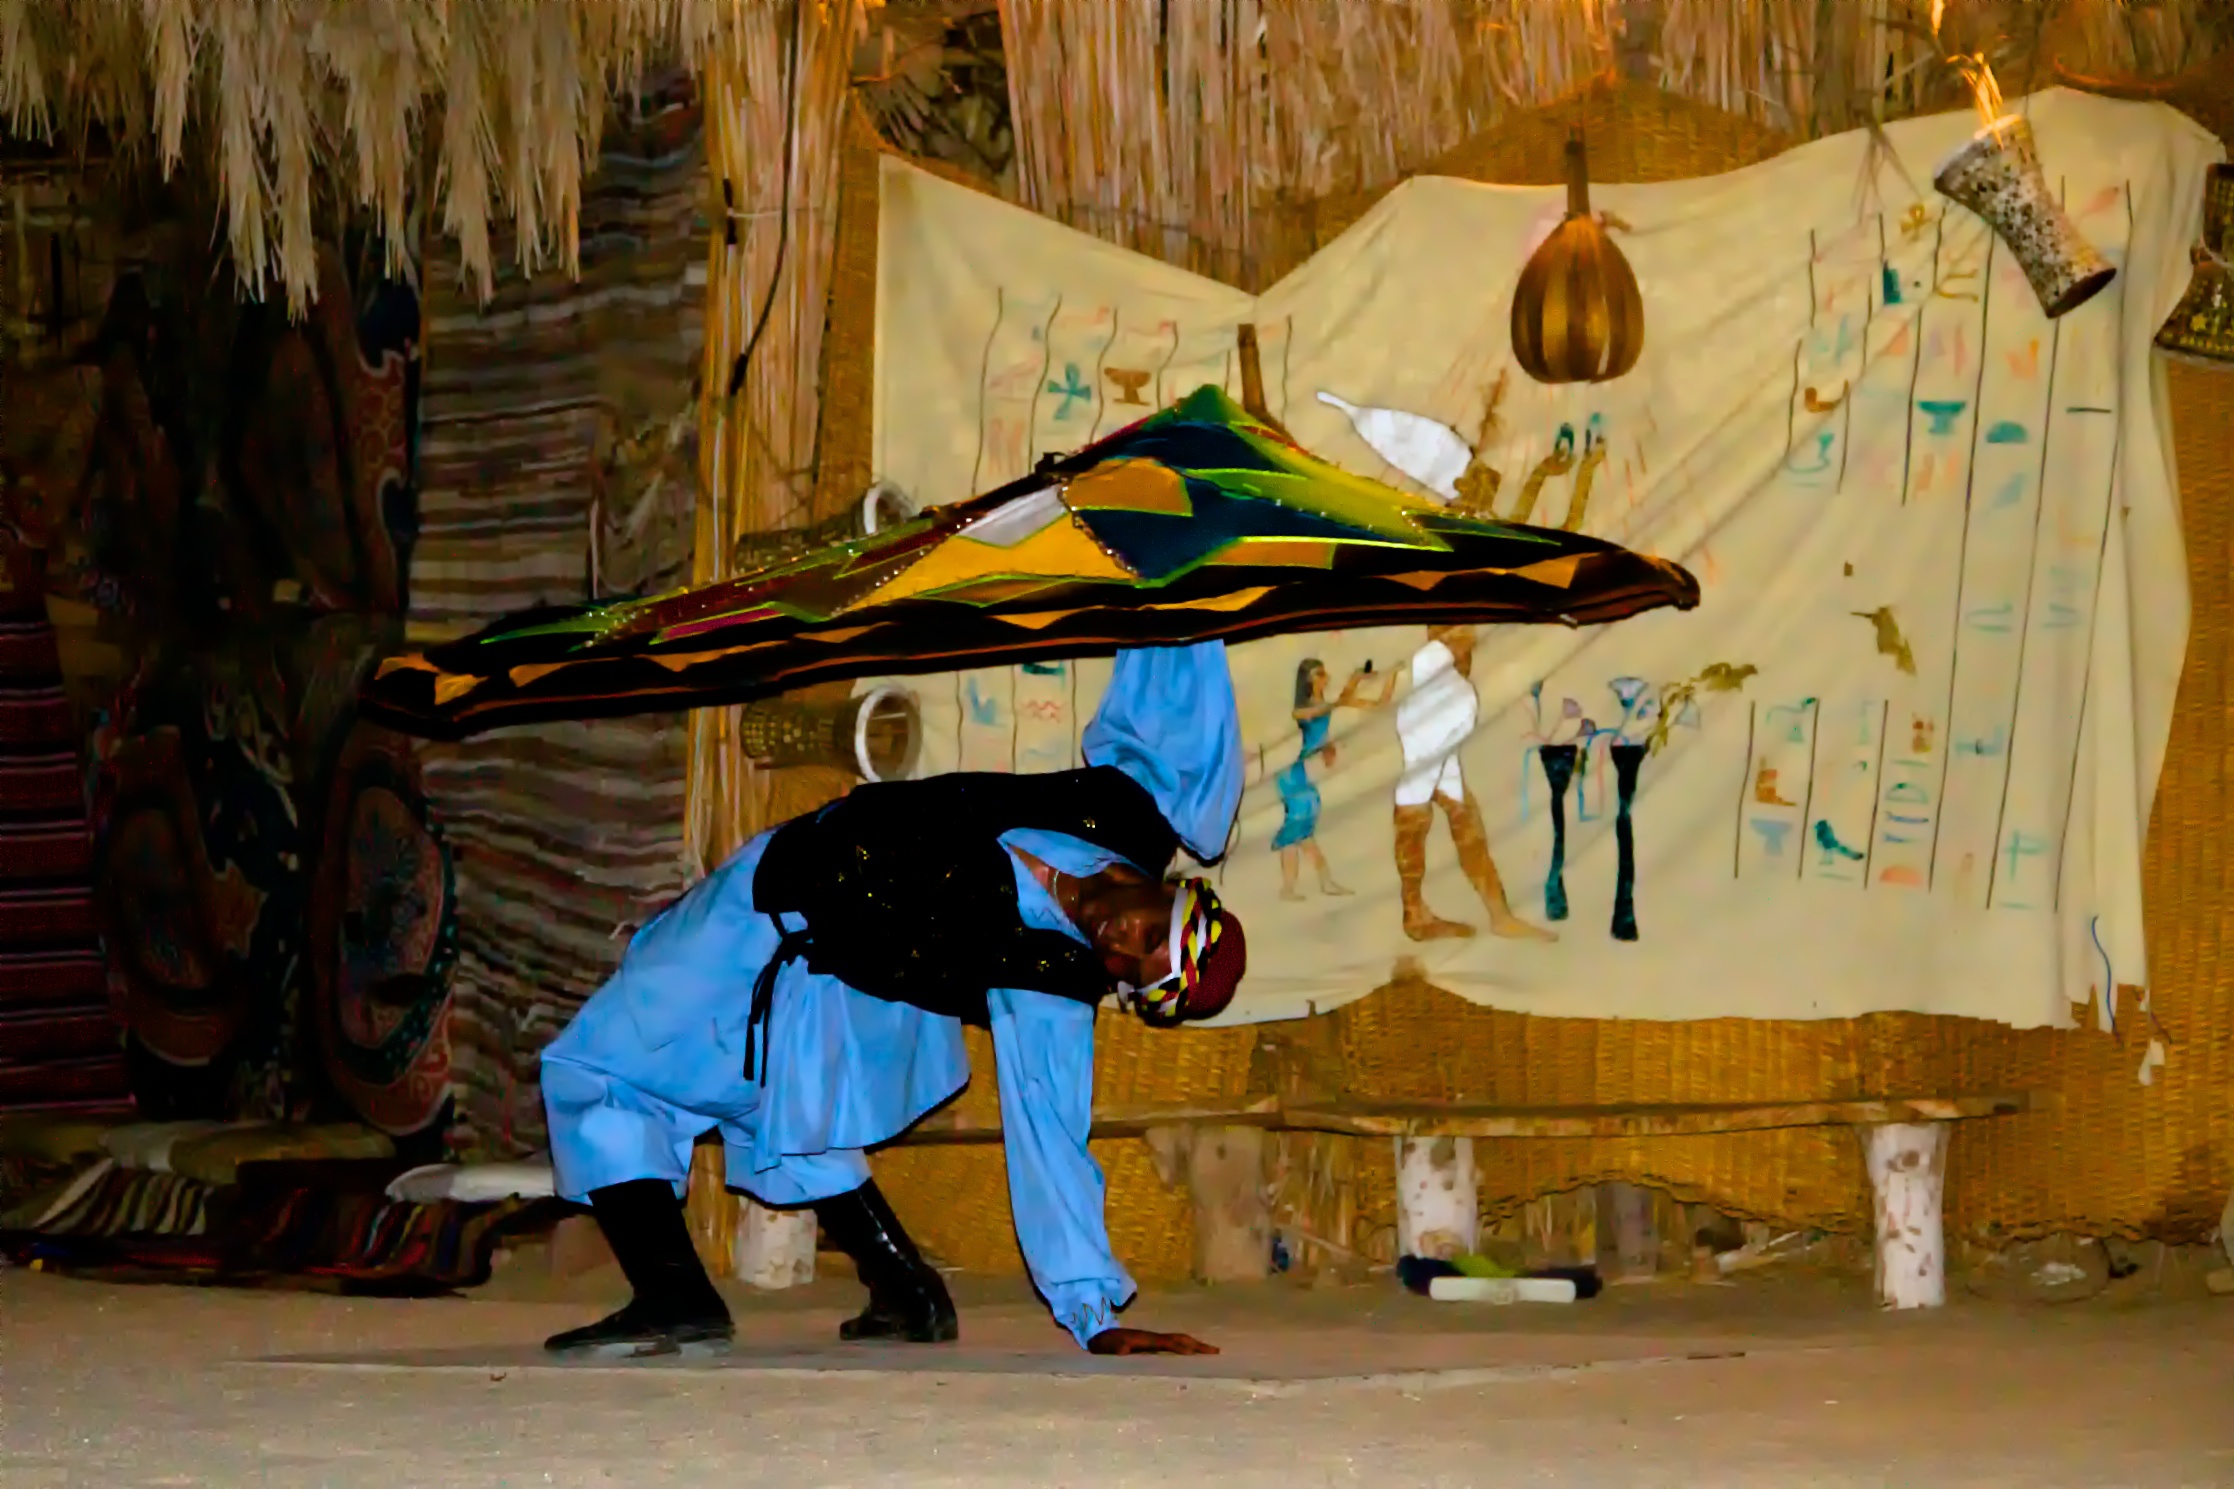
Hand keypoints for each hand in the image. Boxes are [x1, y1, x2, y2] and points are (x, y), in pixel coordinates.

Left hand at [1087, 1327, 1218, 1356]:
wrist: (1098, 1336)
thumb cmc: (1103, 1345)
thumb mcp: (1106, 1349)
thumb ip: (1114, 1350)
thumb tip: (1124, 1351)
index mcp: (1145, 1339)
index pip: (1167, 1342)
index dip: (1181, 1347)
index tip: (1196, 1354)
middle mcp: (1153, 1337)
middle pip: (1179, 1338)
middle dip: (1197, 1344)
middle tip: (1216, 1352)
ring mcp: (1154, 1339)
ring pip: (1179, 1340)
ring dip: (1195, 1345)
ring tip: (1212, 1353)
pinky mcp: (1153, 1344)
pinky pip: (1174, 1345)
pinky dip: (1187, 1348)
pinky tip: (1193, 1356)